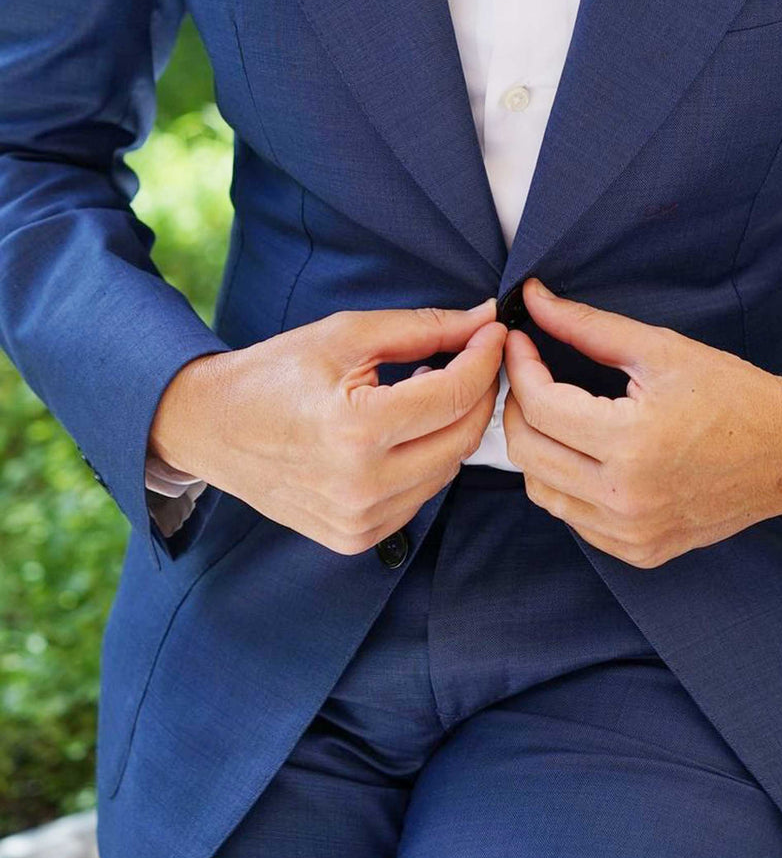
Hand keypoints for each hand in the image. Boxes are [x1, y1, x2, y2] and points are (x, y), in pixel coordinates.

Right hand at [149, 300, 505, 554]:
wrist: (211, 428)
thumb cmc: (274, 374)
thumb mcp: (345, 335)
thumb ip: (422, 328)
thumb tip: (482, 319)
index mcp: (356, 430)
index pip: (454, 394)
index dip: (484, 357)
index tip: (493, 331)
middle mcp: (362, 486)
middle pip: (463, 437)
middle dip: (479, 391)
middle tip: (474, 356)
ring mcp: (360, 520)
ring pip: (448, 469)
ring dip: (453, 427)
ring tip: (428, 390)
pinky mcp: (356, 538)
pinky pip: (420, 496)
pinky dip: (426, 459)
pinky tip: (403, 430)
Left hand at [502, 278, 781, 568]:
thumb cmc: (733, 394)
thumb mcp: (661, 349)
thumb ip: (589, 326)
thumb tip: (533, 299)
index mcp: (631, 443)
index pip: (540, 406)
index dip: (520, 367)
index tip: (521, 341)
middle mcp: (625, 497)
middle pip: (526, 452)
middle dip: (517, 405)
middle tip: (531, 374)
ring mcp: (631, 532)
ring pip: (541, 490)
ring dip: (536, 446)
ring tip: (555, 412)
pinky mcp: (638, 551)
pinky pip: (573, 517)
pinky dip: (565, 482)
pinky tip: (584, 452)